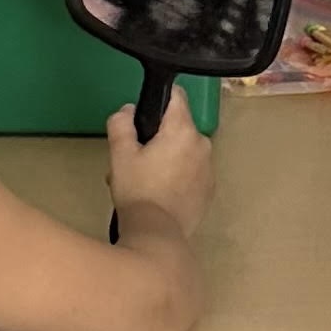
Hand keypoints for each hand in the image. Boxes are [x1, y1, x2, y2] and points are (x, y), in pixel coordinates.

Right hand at [107, 90, 213, 235]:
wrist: (157, 234)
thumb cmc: (137, 190)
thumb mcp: (120, 154)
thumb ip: (122, 124)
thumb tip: (128, 110)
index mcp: (183, 130)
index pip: (177, 96)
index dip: (159, 100)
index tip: (144, 117)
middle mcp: (202, 144)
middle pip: (178, 128)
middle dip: (157, 138)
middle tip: (134, 159)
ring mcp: (209, 168)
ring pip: (184, 151)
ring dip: (166, 158)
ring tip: (142, 181)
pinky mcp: (209, 189)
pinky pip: (192, 172)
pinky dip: (178, 176)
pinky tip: (159, 193)